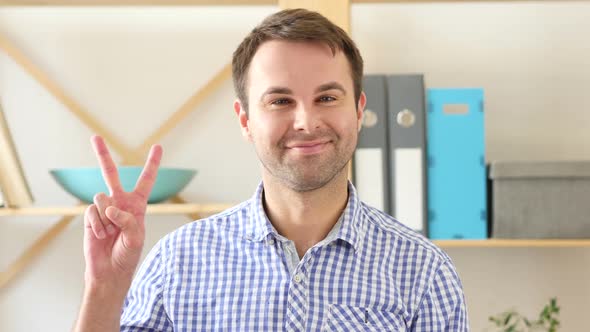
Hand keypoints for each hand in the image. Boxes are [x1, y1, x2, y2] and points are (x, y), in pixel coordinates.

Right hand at [83, 135, 162, 289]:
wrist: (109, 271)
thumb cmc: (127, 255)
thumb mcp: (136, 238)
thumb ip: (128, 220)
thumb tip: (111, 207)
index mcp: (137, 205)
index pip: (146, 180)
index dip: (152, 164)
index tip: (158, 146)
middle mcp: (120, 202)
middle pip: (111, 174)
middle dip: (102, 155)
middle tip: (95, 137)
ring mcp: (104, 208)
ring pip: (102, 197)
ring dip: (107, 218)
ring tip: (110, 233)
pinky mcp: (91, 216)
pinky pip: (92, 211)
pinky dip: (97, 225)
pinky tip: (101, 235)